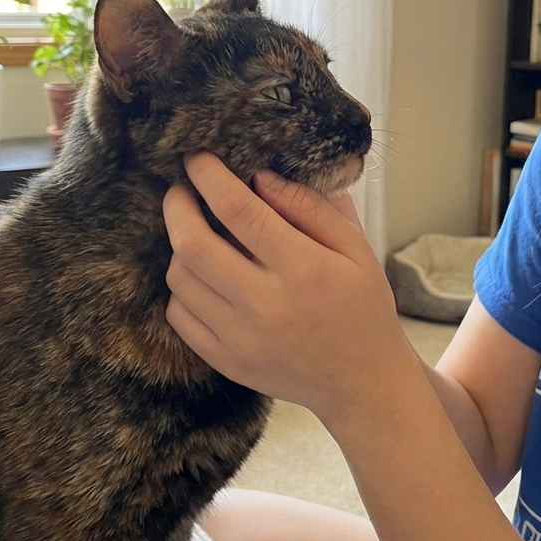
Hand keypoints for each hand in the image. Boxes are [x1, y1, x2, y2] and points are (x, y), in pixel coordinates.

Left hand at [162, 153, 417, 425]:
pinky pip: (180, 317)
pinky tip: (200, 275)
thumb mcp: (356, 249)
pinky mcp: (226, 362)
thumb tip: (261, 176)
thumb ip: (311, 208)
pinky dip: (181, 288)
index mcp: (302, 269)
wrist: (363, 383)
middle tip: (180, 189)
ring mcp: (241, 339)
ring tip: (195, 230)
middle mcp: (266, 305)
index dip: (210, 177)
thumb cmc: (363, 307)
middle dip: (177, 206)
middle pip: (194, 245)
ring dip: (179, 246)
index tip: (196, 157)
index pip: (239, 211)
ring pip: (181, 280)